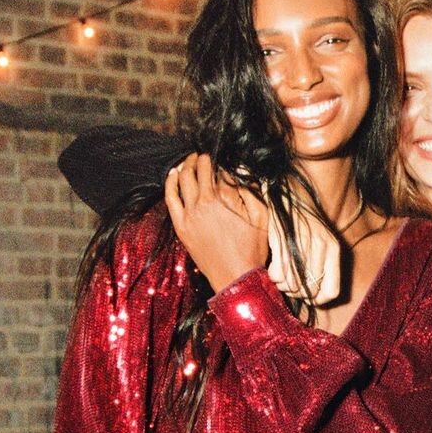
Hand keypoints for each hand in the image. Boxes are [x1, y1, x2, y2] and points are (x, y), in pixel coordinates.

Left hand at [164, 153, 267, 292]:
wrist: (235, 277)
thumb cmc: (252, 250)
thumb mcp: (261, 217)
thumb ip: (250, 191)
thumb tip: (241, 172)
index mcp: (223, 198)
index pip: (215, 168)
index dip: (216, 159)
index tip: (218, 157)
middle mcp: (202, 203)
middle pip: (195, 170)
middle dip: (198, 158)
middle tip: (201, 155)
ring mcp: (188, 215)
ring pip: (180, 180)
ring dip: (184, 167)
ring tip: (188, 162)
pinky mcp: (181, 226)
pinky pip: (170, 198)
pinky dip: (170, 183)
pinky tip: (173, 176)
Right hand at [267, 194, 342, 305]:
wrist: (293, 194)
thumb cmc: (309, 223)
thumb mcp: (325, 241)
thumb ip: (324, 265)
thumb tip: (315, 296)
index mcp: (333, 250)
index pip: (331, 290)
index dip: (319, 300)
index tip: (310, 298)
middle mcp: (320, 248)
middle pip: (309, 291)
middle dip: (298, 294)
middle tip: (292, 286)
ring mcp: (300, 244)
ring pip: (292, 285)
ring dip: (284, 285)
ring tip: (282, 277)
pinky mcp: (282, 242)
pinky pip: (278, 274)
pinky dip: (274, 277)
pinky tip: (275, 269)